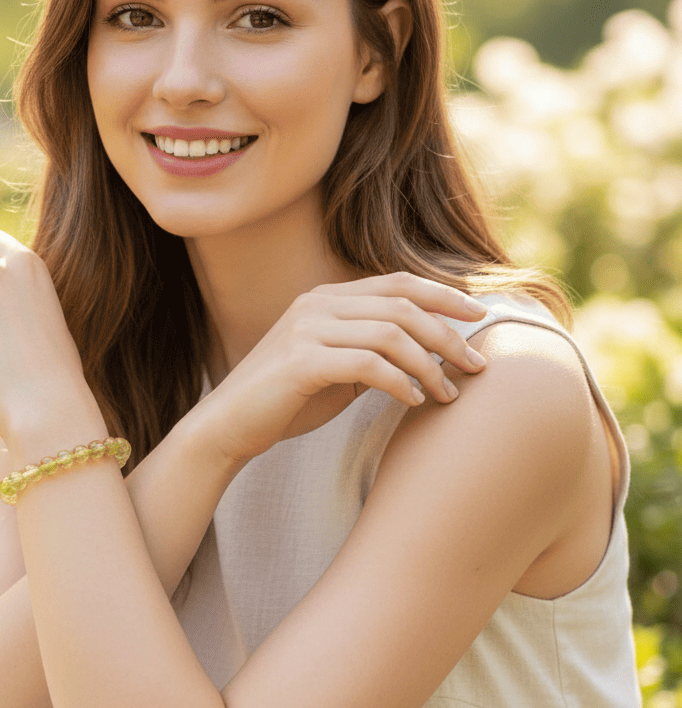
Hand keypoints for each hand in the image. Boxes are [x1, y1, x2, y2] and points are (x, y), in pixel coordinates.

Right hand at [196, 272, 488, 465]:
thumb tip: (429, 351)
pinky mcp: (300, 362)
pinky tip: (413, 401)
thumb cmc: (285, 399)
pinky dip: (399, 382)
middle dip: (448, 335)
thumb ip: (370, 350)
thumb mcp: (334, 366)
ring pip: (390, 333)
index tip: (479, 316)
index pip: (397, 282)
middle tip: (476, 365)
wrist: (228, 425)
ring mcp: (306, 330)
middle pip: (401, 306)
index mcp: (325, 298)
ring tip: (448, 393)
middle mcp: (316, 304)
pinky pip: (367, 365)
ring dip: (430, 365)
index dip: (443, 294)